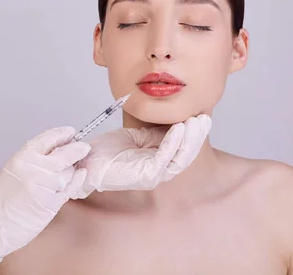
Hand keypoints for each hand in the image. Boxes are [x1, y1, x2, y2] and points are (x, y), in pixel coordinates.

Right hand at [0, 126, 89, 274]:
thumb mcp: (12, 169)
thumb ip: (33, 159)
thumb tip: (55, 150)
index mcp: (22, 158)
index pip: (47, 139)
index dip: (61, 134)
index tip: (70, 132)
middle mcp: (34, 169)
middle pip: (64, 154)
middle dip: (76, 149)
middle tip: (83, 147)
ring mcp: (44, 186)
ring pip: (68, 172)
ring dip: (72, 170)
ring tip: (69, 171)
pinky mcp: (51, 203)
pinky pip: (70, 188)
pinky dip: (77, 181)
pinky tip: (80, 175)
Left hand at [74, 114, 211, 197]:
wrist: (88, 160)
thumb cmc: (109, 151)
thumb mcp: (136, 136)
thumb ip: (154, 133)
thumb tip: (172, 120)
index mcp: (159, 161)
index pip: (183, 149)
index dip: (194, 134)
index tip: (200, 116)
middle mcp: (160, 171)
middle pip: (186, 155)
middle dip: (197, 137)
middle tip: (204, 119)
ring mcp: (154, 176)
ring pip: (180, 159)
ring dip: (189, 140)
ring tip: (194, 122)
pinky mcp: (146, 177)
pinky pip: (164, 159)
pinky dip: (173, 143)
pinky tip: (178, 128)